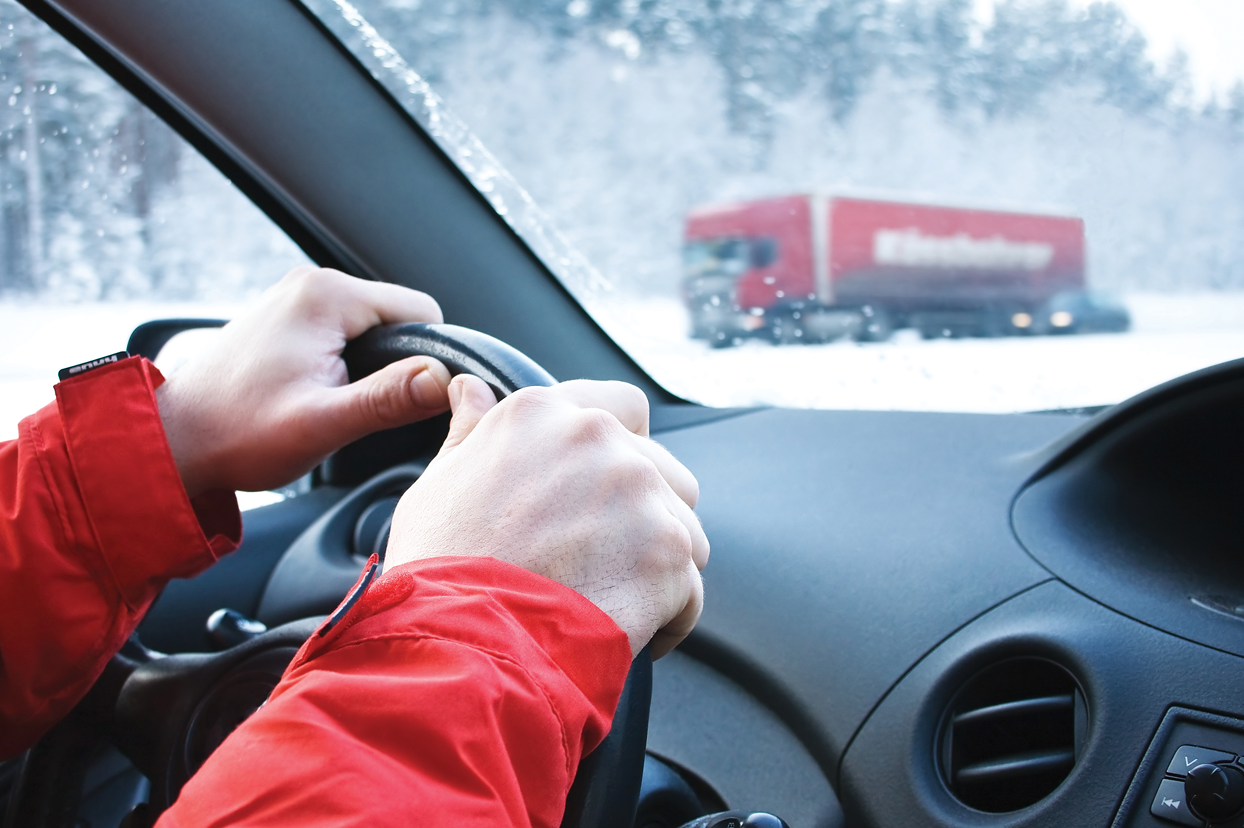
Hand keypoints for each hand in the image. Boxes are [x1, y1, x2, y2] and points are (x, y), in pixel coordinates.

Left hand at [157, 267, 451, 497]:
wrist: (173, 439)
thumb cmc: (236, 433)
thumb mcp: (323, 423)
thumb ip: (389, 399)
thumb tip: (445, 379)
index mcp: (327, 295)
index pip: (423, 312)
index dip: (429, 360)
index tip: (404, 400)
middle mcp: (312, 284)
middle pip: (398, 319)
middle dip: (395, 366)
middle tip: (358, 409)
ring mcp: (297, 298)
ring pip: (372, 328)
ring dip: (369, 368)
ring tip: (333, 405)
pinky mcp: (287, 318)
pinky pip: (344, 333)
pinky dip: (346, 365)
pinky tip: (318, 395)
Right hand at [385, 375, 708, 657]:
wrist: (463, 643)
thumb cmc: (441, 570)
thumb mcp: (439, 485)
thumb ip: (471, 431)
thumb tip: (472, 390)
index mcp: (543, 415)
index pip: (622, 406)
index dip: (623, 448)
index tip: (605, 489)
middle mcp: (598, 440)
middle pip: (662, 471)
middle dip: (643, 515)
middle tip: (599, 560)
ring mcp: (639, 494)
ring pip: (684, 527)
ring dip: (658, 564)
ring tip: (612, 600)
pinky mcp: (668, 553)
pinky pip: (690, 587)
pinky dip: (668, 615)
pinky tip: (629, 632)